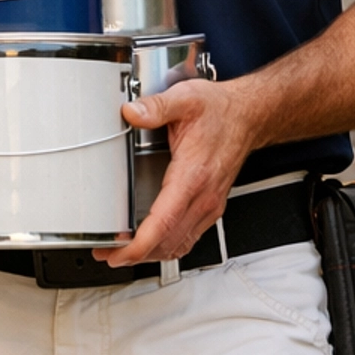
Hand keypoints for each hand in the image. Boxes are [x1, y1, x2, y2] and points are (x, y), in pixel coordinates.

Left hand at [95, 77, 259, 267]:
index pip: (164, 223)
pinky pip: (188, 236)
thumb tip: (131, 113)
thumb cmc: (219, 111)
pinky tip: (153, 242)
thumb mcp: (185, 100)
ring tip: (123, 251)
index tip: (119, 253)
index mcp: (193, 175)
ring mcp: (208, 204)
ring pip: (179, 244)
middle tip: (107, 253)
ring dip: (151, 254)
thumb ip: (156, 107)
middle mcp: (203, 196)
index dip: (140, 245)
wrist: (248, 116)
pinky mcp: (210, 205)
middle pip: (168, 242)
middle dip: (135, 254)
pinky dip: (168, 246)